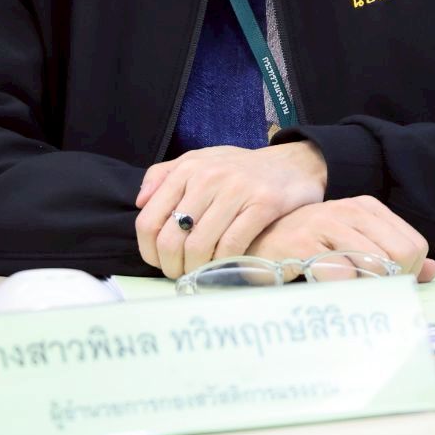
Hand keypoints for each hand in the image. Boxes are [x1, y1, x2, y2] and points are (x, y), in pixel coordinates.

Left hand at [134, 141, 328, 278]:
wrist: (294, 163)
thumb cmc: (240, 169)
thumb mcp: (200, 161)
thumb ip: (165, 176)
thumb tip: (140, 202)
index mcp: (187, 168)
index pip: (149, 220)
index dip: (148, 251)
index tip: (159, 262)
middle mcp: (208, 177)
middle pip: (170, 238)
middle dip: (171, 266)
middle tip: (180, 274)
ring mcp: (236, 190)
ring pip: (198, 246)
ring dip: (195, 270)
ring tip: (199, 274)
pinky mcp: (262, 204)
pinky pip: (231, 246)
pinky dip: (222, 264)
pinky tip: (223, 266)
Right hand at [248, 197, 434, 282]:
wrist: (254, 242)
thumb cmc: (307, 246)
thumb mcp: (353, 244)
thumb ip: (392, 255)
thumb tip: (432, 271)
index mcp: (367, 208)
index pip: (415, 246)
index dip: (407, 274)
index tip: (386, 285)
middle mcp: (349, 210)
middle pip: (401, 256)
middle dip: (392, 283)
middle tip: (370, 294)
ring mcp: (325, 225)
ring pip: (375, 266)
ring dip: (368, 291)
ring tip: (349, 295)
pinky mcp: (302, 246)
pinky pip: (341, 277)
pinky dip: (342, 293)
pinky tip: (328, 293)